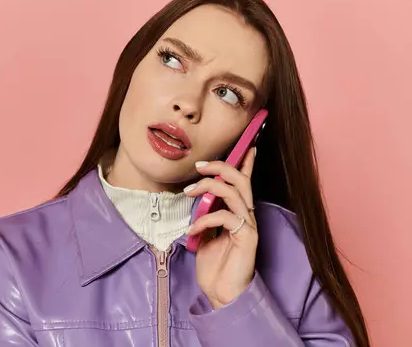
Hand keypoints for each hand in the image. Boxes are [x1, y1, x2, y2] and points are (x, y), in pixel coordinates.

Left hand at [183, 147, 257, 308]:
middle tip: (199, 166)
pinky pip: (225, 217)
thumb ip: (208, 215)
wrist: (223, 294)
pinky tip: (193, 229)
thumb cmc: (216, 266)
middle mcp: (248, 216)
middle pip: (240, 180)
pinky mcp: (247, 237)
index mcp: (239, 213)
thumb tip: (199, 199)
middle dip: (220, 167)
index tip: (246, 144)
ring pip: (235, 192)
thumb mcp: (208, 235)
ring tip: (189, 193)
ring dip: (209, 187)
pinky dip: (205, 219)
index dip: (245, 162)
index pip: (245, 182)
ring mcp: (249, 226)